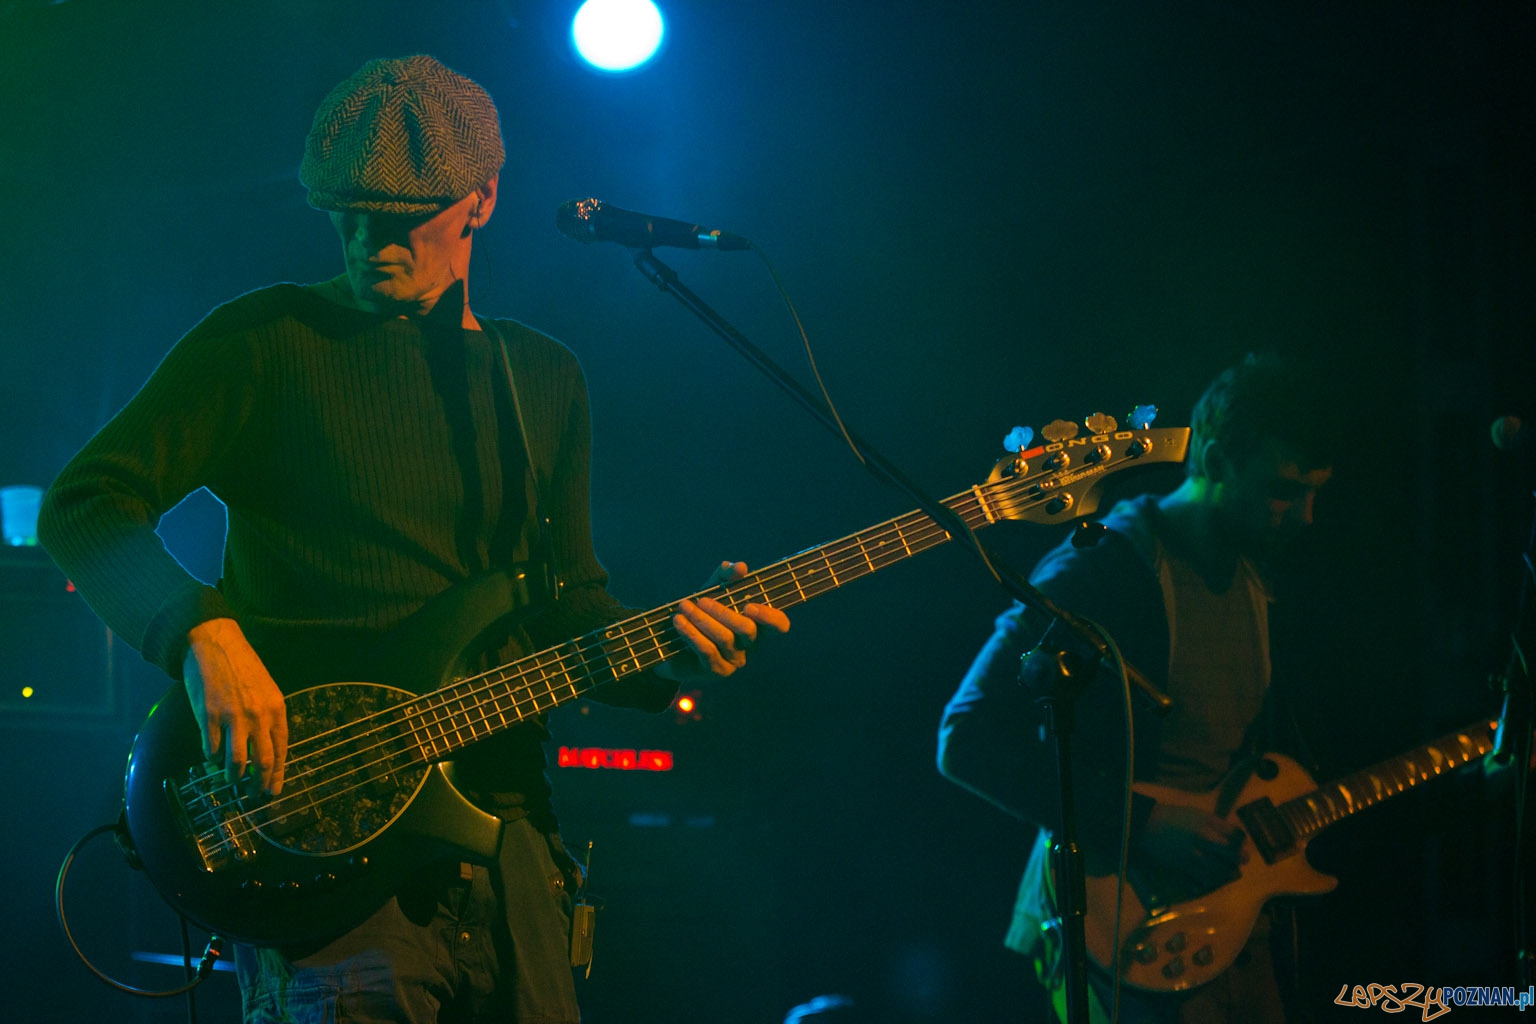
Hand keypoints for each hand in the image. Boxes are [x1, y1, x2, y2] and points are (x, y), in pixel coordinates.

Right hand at [183, 618, 287, 794]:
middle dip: (259, 784)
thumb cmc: (242, 666)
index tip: (274, 790)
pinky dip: (212, 759)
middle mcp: (259, 715)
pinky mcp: (209, 716)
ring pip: (238, 762)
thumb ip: (268, 717)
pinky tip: (212, 760)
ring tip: (232, 781)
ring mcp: (234, 717)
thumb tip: (265, 748)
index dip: (278, 774)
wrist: (216, 642)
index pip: (282, 750)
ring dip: (235, 777)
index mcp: (277, 708)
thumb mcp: (266, 689)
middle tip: (254, 795)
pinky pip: (212, 749)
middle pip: (264, 761)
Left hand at [657, 561, 789, 681]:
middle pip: (747, 629)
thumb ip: (726, 577)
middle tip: (702, 600)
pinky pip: (707, 650)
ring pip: (724, 638)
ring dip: (702, 619)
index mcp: (758, 625)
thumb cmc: (702, 614)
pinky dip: (691, 633)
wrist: (673, 643)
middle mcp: (751, 645)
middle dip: (723, 612)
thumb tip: (740, 567)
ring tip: (684, 607)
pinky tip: (679, 622)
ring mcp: (735, 660)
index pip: (779, 625)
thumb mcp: (713, 591)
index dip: (770, 616)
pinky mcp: (717, 671)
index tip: (749, 606)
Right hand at [1132, 802, 1246, 896]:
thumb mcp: (1201, 814)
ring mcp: (1191, 860)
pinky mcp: (1181, 869)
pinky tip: (1210, 881)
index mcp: (1207, 832)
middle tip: (1239, 864)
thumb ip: (1221, 826)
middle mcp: (1201, 848)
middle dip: (1236, 864)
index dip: (1242, 851)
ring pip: (1215, 875)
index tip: (1245, 853)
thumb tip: (1239, 837)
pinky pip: (1198, 882)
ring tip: (1228, 873)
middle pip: (1226, 862)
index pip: (1232, 845)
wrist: (1148, 825)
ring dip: (1224, 876)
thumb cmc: (1177, 817)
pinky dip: (1206, 884)